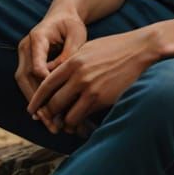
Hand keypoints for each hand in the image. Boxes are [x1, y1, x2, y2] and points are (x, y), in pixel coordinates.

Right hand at [15, 7, 86, 117]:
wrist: (62, 16)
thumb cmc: (72, 24)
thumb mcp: (77, 34)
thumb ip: (70, 52)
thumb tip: (62, 74)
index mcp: (37, 37)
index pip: (36, 61)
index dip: (43, 80)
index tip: (52, 97)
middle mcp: (25, 47)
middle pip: (25, 77)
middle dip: (36, 100)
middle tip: (48, 120)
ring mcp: (24, 57)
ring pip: (24, 84)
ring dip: (35, 104)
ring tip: (48, 123)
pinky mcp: (26, 65)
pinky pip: (28, 84)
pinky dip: (37, 99)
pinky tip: (47, 115)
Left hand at [26, 30, 156, 133]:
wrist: (141, 50)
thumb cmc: (116, 48)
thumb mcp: (89, 49)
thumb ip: (71, 62)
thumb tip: (55, 77)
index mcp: (73, 61)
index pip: (46, 85)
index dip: (36, 100)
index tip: (32, 110)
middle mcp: (78, 76)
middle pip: (53, 103)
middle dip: (48, 115)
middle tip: (48, 121)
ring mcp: (90, 88)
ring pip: (66, 115)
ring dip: (63, 123)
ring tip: (64, 126)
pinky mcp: (102, 99)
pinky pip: (82, 118)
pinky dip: (78, 124)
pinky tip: (80, 125)